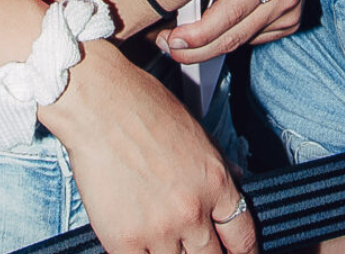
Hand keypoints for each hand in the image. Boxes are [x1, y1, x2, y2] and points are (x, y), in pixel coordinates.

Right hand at [48, 44, 256, 253]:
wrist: (99, 105)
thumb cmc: (143, 107)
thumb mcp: (195, 131)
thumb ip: (218, 164)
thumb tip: (236, 180)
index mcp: (215, 182)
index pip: (242, 236)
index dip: (244, 253)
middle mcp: (192, 211)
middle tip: (196, 249)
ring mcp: (158, 230)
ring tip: (163, 240)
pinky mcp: (123, 240)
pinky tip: (139, 246)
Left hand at [160, 0, 311, 64]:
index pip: (230, 12)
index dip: (197, 32)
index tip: (171, 37)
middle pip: (232, 35)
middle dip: (194, 48)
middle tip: (165, 44)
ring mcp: (290, 8)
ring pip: (240, 40)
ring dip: (207, 45)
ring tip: (177, 41)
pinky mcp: (290, 19)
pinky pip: (252, 35)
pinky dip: (230, 33)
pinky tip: (211, 26)